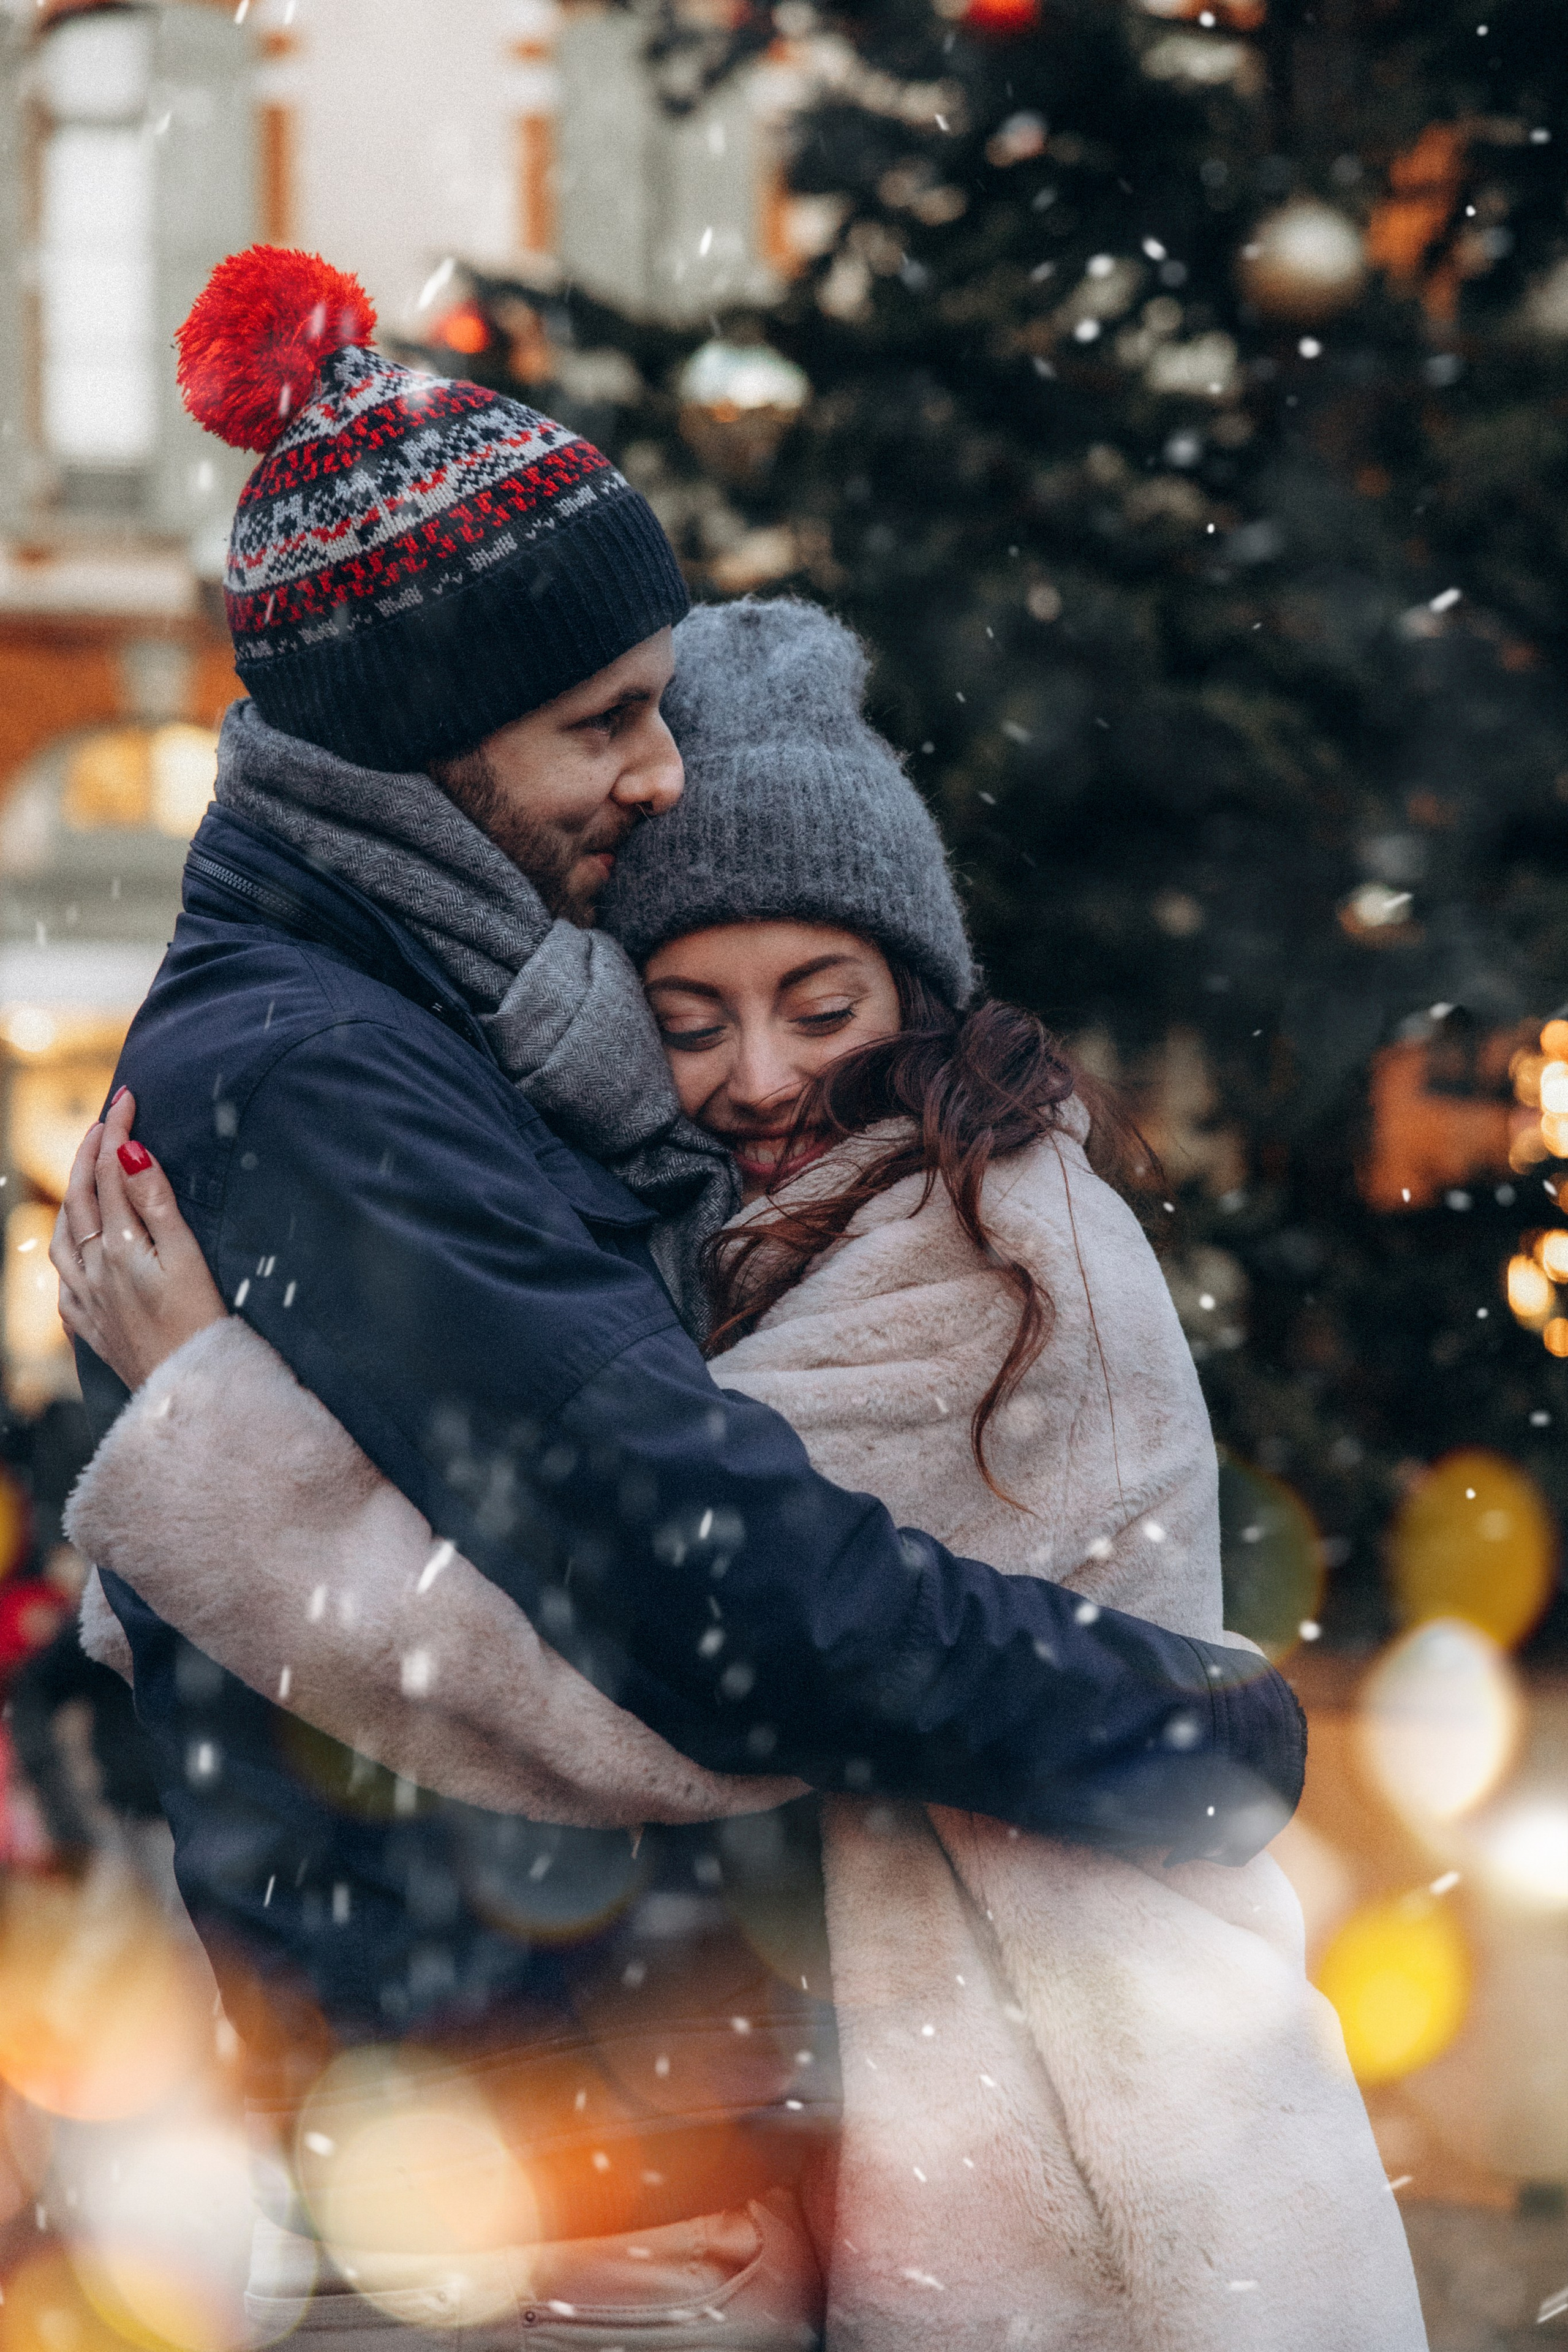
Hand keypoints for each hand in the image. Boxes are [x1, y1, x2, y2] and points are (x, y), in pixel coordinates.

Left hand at [50, 1089, 226, 1389]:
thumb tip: (130, 1152)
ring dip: (73, 1197)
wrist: (190, 1397)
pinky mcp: (90, 1329)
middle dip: (91, 1153)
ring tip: (87, 1174)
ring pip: (63, 1237)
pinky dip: (66, 1256)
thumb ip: (156, 1203)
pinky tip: (76, 1254)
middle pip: (82, 1198)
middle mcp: (93, 1272)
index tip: (128, 1099)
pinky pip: (62, 1284)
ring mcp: (87, 1302)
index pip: (113, 1174)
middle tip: (106, 1120)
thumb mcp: (188, 1258)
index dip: (118, 1132)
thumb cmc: (203, 1328)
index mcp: (120, 1249)